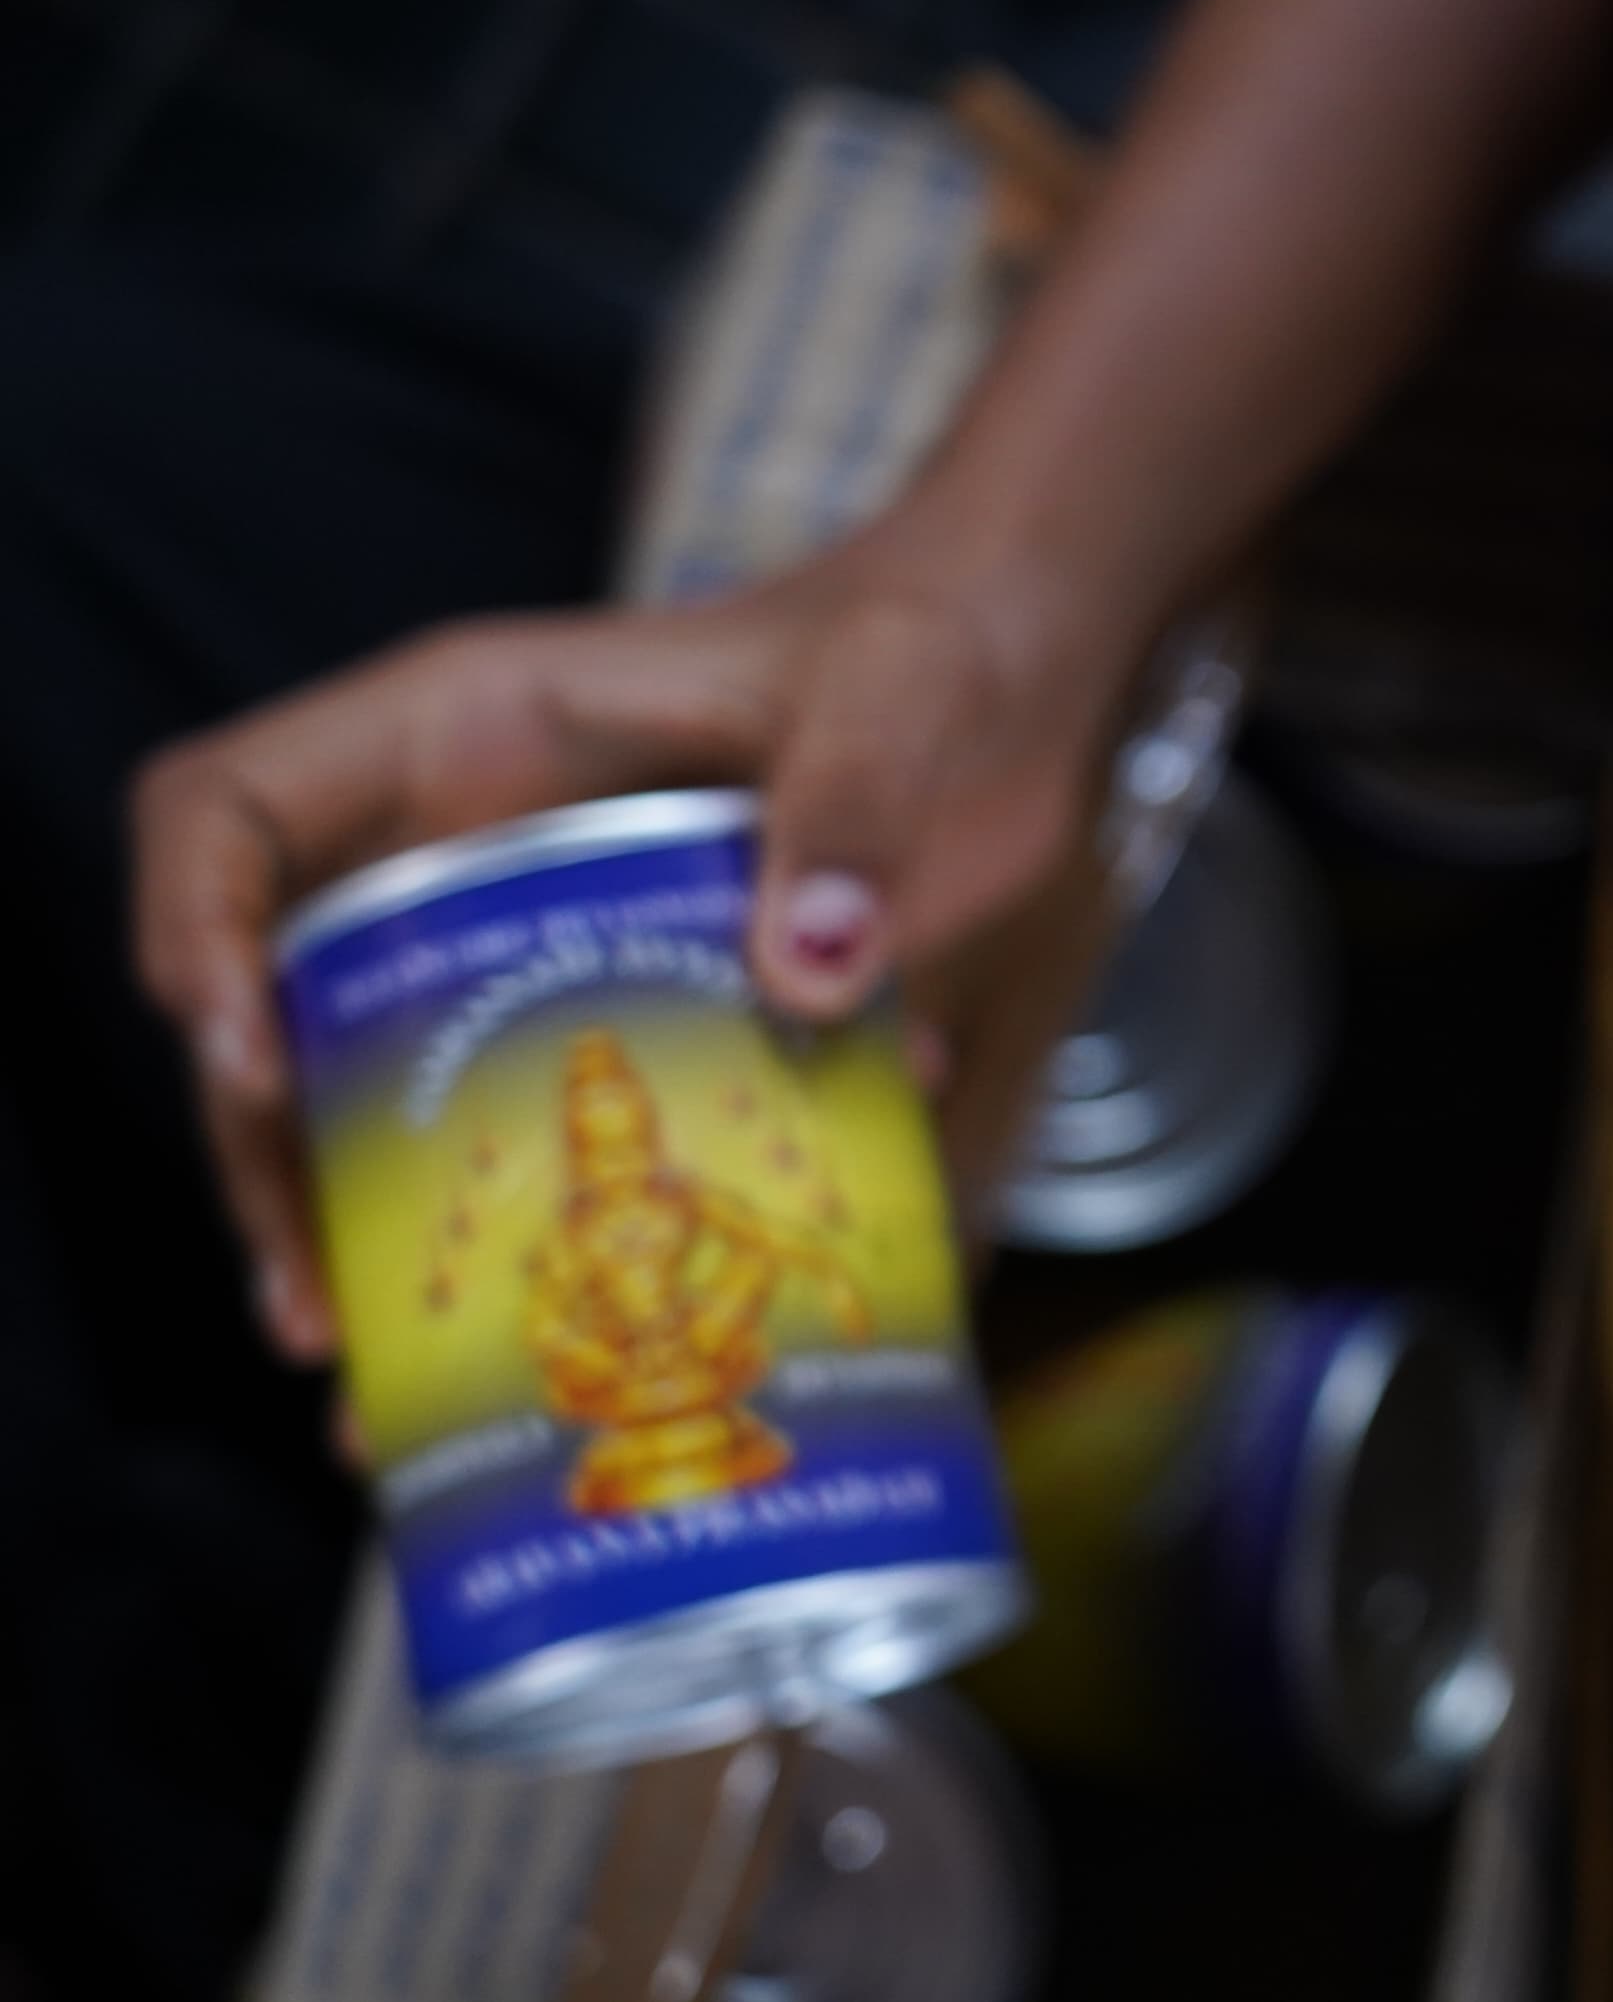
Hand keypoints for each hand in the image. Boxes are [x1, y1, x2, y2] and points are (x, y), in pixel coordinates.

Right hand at [129, 553, 1125, 1365]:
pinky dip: (518, 1228)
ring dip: (358, 1223)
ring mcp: (533, 929)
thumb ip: (857, 805)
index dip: (198, 934)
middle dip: (266, 1155)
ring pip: (374, 1084)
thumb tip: (812, 968)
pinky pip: (525, 1123)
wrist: (1026, 666)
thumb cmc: (937, 634)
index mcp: (471, 731)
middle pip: (274, 999)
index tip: (260, 1069)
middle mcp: (466, 838)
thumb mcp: (897, 695)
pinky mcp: (626, 1006)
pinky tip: (527, 1348)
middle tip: (314, 1308)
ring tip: (369, 1368)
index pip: (229, 813)